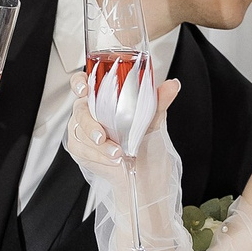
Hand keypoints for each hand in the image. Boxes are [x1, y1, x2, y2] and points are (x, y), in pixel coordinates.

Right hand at [66, 72, 180, 185]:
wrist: (142, 169)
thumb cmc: (143, 139)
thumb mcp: (153, 118)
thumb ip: (159, 100)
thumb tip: (173, 85)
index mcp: (102, 96)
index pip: (82, 82)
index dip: (78, 83)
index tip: (84, 90)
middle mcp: (90, 110)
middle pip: (79, 110)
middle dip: (90, 125)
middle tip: (102, 136)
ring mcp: (82, 128)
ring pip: (80, 132)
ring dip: (98, 146)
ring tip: (117, 153)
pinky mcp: (79, 146)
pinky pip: (81, 148)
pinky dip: (97, 156)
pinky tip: (111, 159)